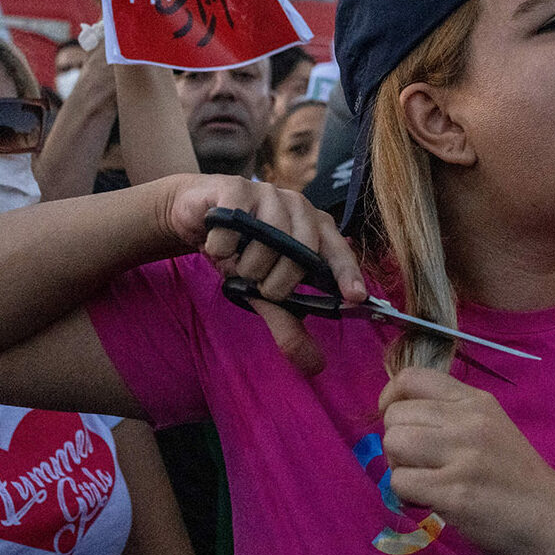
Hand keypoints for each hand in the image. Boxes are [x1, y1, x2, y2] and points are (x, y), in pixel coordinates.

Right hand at [162, 175, 366, 373]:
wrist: (198, 216)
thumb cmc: (242, 250)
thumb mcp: (265, 292)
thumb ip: (289, 324)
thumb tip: (315, 367)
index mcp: (315, 227)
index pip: (339, 252)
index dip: (348, 274)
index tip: (356, 298)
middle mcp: (298, 206)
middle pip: (300, 253)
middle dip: (277, 281)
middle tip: (260, 284)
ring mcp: (268, 193)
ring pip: (266, 242)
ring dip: (247, 265)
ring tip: (237, 262)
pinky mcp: (236, 187)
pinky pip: (233, 227)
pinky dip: (222, 247)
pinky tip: (218, 243)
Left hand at [379, 368, 554, 554]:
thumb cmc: (520, 481)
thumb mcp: (492, 429)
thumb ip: (452, 417)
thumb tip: (399, 418)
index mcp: (476, 401)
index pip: (412, 378)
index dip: (390, 400)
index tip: (398, 424)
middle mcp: (469, 420)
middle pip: (395, 416)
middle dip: (396, 445)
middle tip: (421, 467)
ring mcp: (463, 455)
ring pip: (394, 445)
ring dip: (399, 469)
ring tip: (425, 484)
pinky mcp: (456, 492)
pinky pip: (401, 483)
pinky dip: (407, 497)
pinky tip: (431, 504)